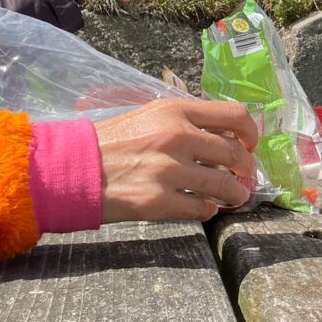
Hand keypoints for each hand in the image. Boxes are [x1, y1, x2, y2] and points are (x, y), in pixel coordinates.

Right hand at [94, 99, 258, 222]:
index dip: (250, 132)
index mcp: (176, 111)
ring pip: (224, 185)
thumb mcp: (150, 116)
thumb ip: (186, 122)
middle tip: (245, 177)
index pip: (234, 114)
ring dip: (235, 194)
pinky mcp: (159, 201)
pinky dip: (209, 210)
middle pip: (235, 154)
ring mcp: (169, 170)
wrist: (70, 168)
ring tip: (234, 197)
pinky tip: (204, 207)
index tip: (250, 144)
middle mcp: (177, 136)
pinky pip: (202, 208)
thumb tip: (225, 138)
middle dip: (246, 169)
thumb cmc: (112, 141)